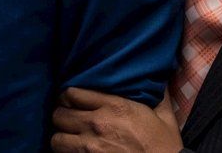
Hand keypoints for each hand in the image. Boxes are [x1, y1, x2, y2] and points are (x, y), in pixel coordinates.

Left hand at [50, 87, 182, 152]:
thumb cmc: (164, 145)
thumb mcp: (164, 116)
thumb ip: (158, 94)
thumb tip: (160, 75)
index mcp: (114, 106)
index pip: (72, 93)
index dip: (68, 97)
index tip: (71, 101)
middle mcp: (97, 123)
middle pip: (59, 114)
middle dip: (62, 116)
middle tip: (69, 120)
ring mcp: (90, 146)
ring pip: (57, 138)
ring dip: (62, 138)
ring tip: (69, 138)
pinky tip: (74, 151)